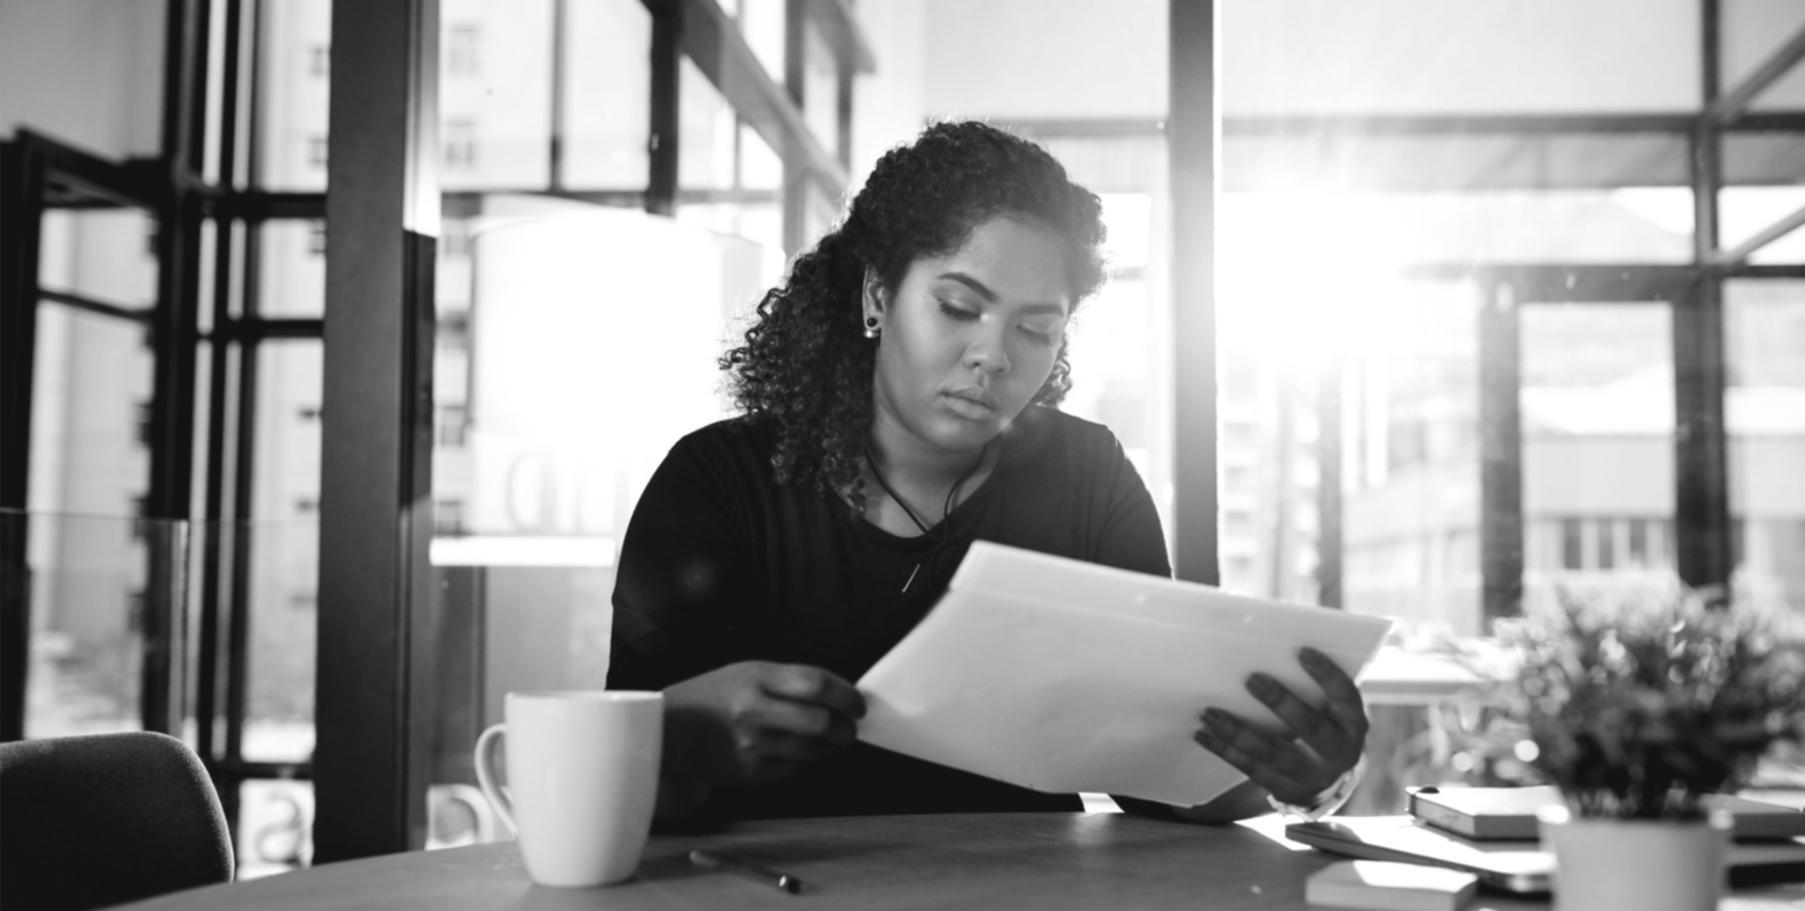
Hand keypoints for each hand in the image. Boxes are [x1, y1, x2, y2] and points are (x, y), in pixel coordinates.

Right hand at [662, 661, 865, 788]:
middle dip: (846, 727)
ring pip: (813, 751)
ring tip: (829, 739)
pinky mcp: (751, 773)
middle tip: (850, 727)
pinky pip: (795, 769)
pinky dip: (807, 761)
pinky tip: (800, 750)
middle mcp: (754, 712)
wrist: (669, 733)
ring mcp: (752, 746)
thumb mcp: (746, 672)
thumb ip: (788, 681)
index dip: (847, 695)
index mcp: (755, 678)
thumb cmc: (713, 696)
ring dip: (830, 747)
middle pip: (821, 723)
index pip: (816, 684)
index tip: (858, 703)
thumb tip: (838, 695)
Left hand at [1192, 647, 1368, 805]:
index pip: (1345, 696)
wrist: (1326, 777)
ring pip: (1274, 753)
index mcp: (1353, 723)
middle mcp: (1339, 752)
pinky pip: (1252, 769)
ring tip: (1210, 711)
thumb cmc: (1321, 722)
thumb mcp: (1328, 705)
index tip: (1302, 651)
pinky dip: (1225, 750)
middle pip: (1311, 728)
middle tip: (1252, 678)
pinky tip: (1203, 734)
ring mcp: (1313, 775)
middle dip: (1282, 703)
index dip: (1327, 674)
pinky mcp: (1285, 788)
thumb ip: (1309, 682)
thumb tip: (1268, 642)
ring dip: (1239, 732)